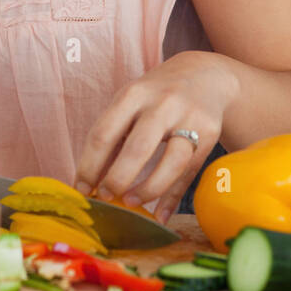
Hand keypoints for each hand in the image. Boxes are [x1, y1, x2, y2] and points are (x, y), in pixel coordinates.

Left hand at [74, 52, 238, 223]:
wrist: (204, 75)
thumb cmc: (155, 95)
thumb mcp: (131, 101)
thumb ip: (113, 135)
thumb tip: (90, 181)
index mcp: (134, 94)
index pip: (104, 133)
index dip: (89, 166)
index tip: (81, 189)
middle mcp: (162, 103)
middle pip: (138, 148)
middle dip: (118, 179)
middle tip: (106, 197)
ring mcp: (189, 118)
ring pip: (172, 162)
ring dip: (148, 189)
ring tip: (131, 204)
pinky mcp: (209, 134)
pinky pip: (189, 172)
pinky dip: (173, 197)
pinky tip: (159, 215)